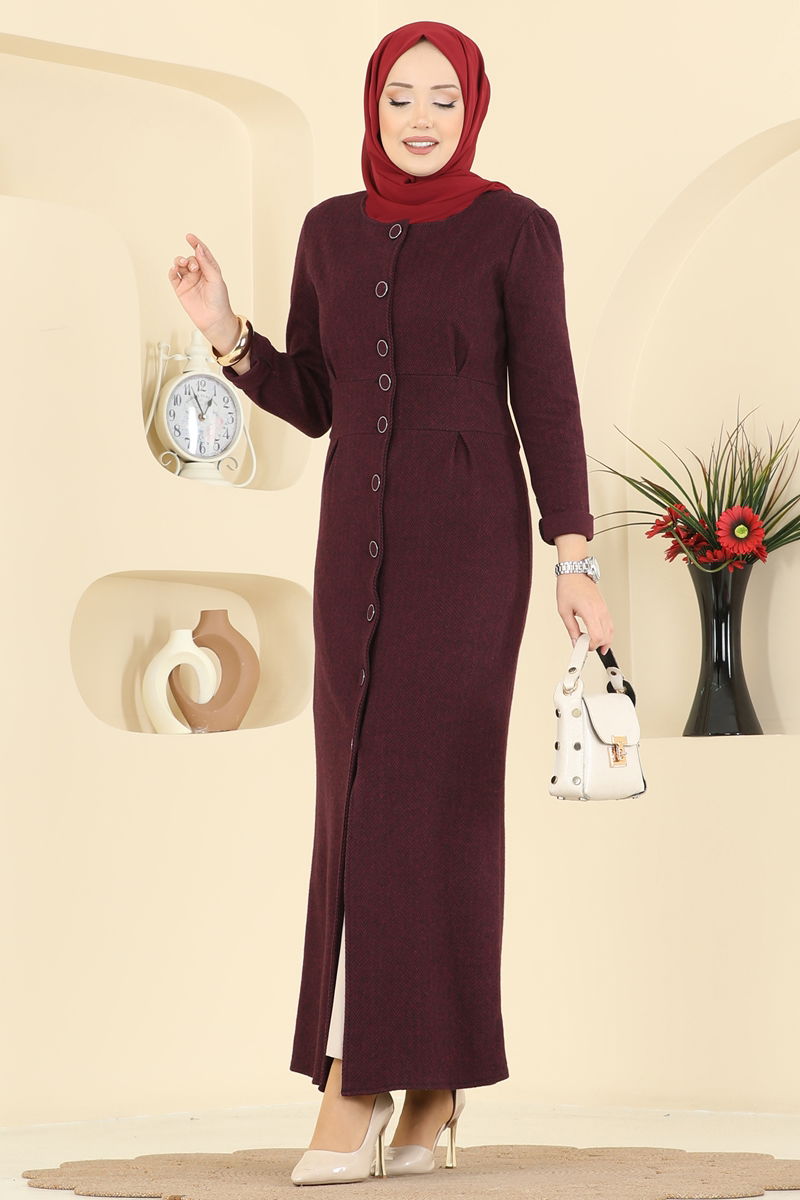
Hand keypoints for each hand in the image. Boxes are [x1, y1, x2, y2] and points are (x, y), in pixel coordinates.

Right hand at [167, 233, 237, 348]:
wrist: (214, 319)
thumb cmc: (219, 300)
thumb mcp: (216, 278)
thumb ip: (206, 263)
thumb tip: (198, 248)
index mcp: (209, 269)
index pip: (201, 253)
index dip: (195, 243)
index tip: (189, 237)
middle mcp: (198, 274)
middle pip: (189, 259)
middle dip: (189, 259)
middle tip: (193, 268)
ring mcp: (189, 281)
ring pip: (179, 265)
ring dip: (179, 261)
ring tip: (182, 265)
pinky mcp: (180, 289)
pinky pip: (173, 276)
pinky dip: (172, 271)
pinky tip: (174, 270)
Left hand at [556, 574, 613, 652]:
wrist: (575, 572)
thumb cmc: (568, 587)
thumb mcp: (564, 611)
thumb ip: (571, 629)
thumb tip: (575, 642)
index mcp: (590, 611)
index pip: (597, 636)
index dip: (591, 646)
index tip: (583, 648)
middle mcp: (600, 610)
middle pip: (607, 636)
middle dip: (598, 645)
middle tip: (587, 647)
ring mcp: (604, 608)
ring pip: (611, 630)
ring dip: (605, 641)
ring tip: (596, 646)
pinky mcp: (604, 607)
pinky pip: (610, 623)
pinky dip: (607, 632)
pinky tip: (600, 636)